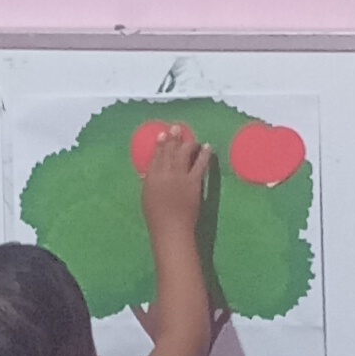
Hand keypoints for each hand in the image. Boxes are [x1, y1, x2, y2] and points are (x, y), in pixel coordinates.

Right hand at [137, 123, 213, 244]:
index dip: (160, 144)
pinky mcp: (193, 182)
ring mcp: (180, 176)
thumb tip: (147, 173)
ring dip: (188, 142)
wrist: (171, 228)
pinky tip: (207, 147)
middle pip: (170, 151)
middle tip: (176, 127)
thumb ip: (149, 183)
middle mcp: (165, 173)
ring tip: (191, 136)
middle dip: (173, 138)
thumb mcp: (147, 198)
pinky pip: (200, 164)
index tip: (162, 134)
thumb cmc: (157, 218)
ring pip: (184, 153)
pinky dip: (204, 154)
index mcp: (152, 177)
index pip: (156, 156)